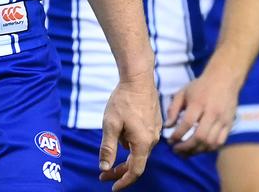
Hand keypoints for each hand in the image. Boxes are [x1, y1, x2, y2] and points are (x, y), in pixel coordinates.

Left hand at [99, 75, 161, 190]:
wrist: (138, 78)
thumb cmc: (123, 100)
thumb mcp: (110, 125)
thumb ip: (108, 148)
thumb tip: (104, 168)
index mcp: (142, 142)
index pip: (135, 171)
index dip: (123, 182)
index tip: (112, 188)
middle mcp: (152, 139)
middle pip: (137, 162)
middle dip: (120, 170)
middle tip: (103, 174)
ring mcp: (155, 130)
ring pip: (139, 151)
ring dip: (125, 155)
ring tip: (110, 144)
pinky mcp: (154, 122)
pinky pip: (142, 139)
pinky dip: (131, 143)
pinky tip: (121, 131)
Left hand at [164, 68, 238, 154]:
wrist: (225, 79)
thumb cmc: (200, 86)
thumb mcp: (183, 92)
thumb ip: (173, 109)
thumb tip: (167, 127)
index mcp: (198, 103)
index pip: (187, 123)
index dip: (177, 135)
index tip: (170, 141)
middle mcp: (212, 112)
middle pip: (200, 136)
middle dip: (186, 147)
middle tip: (176, 150)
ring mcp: (222, 120)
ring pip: (210, 142)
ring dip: (196, 151)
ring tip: (186, 153)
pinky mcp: (230, 124)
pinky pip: (220, 142)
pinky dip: (208, 148)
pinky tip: (199, 148)